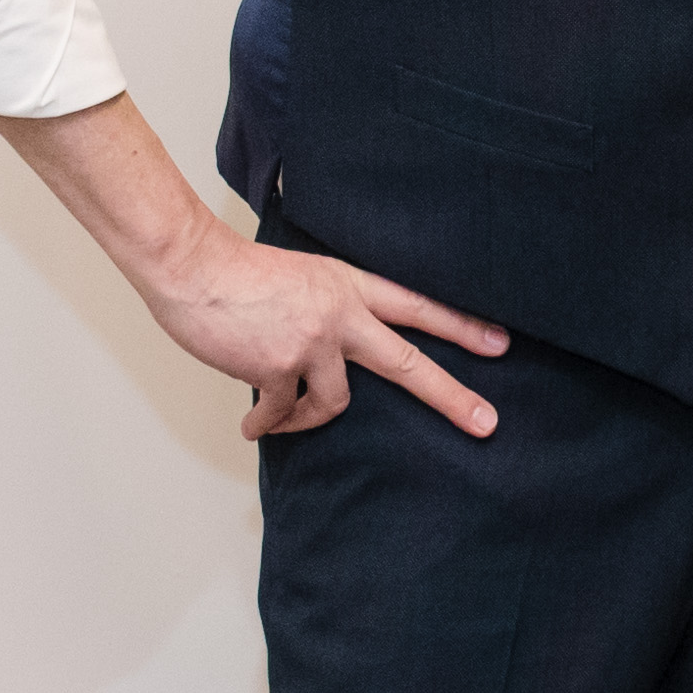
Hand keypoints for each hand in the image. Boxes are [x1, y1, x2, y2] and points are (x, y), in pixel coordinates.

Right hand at [150, 223, 503, 439]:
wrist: (192, 267)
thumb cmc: (236, 271)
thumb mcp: (301, 275)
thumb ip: (328, 306)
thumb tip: (334, 350)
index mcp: (347, 286)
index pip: (417, 306)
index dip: (460, 325)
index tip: (501, 343)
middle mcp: (339, 315)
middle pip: (407, 362)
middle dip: (450, 395)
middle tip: (486, 423)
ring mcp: (311, 343)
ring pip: (335, 402)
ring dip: (309, 418)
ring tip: (284, 418)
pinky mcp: (278, 369)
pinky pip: (282, 414)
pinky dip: (268, 424)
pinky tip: (253, 426)